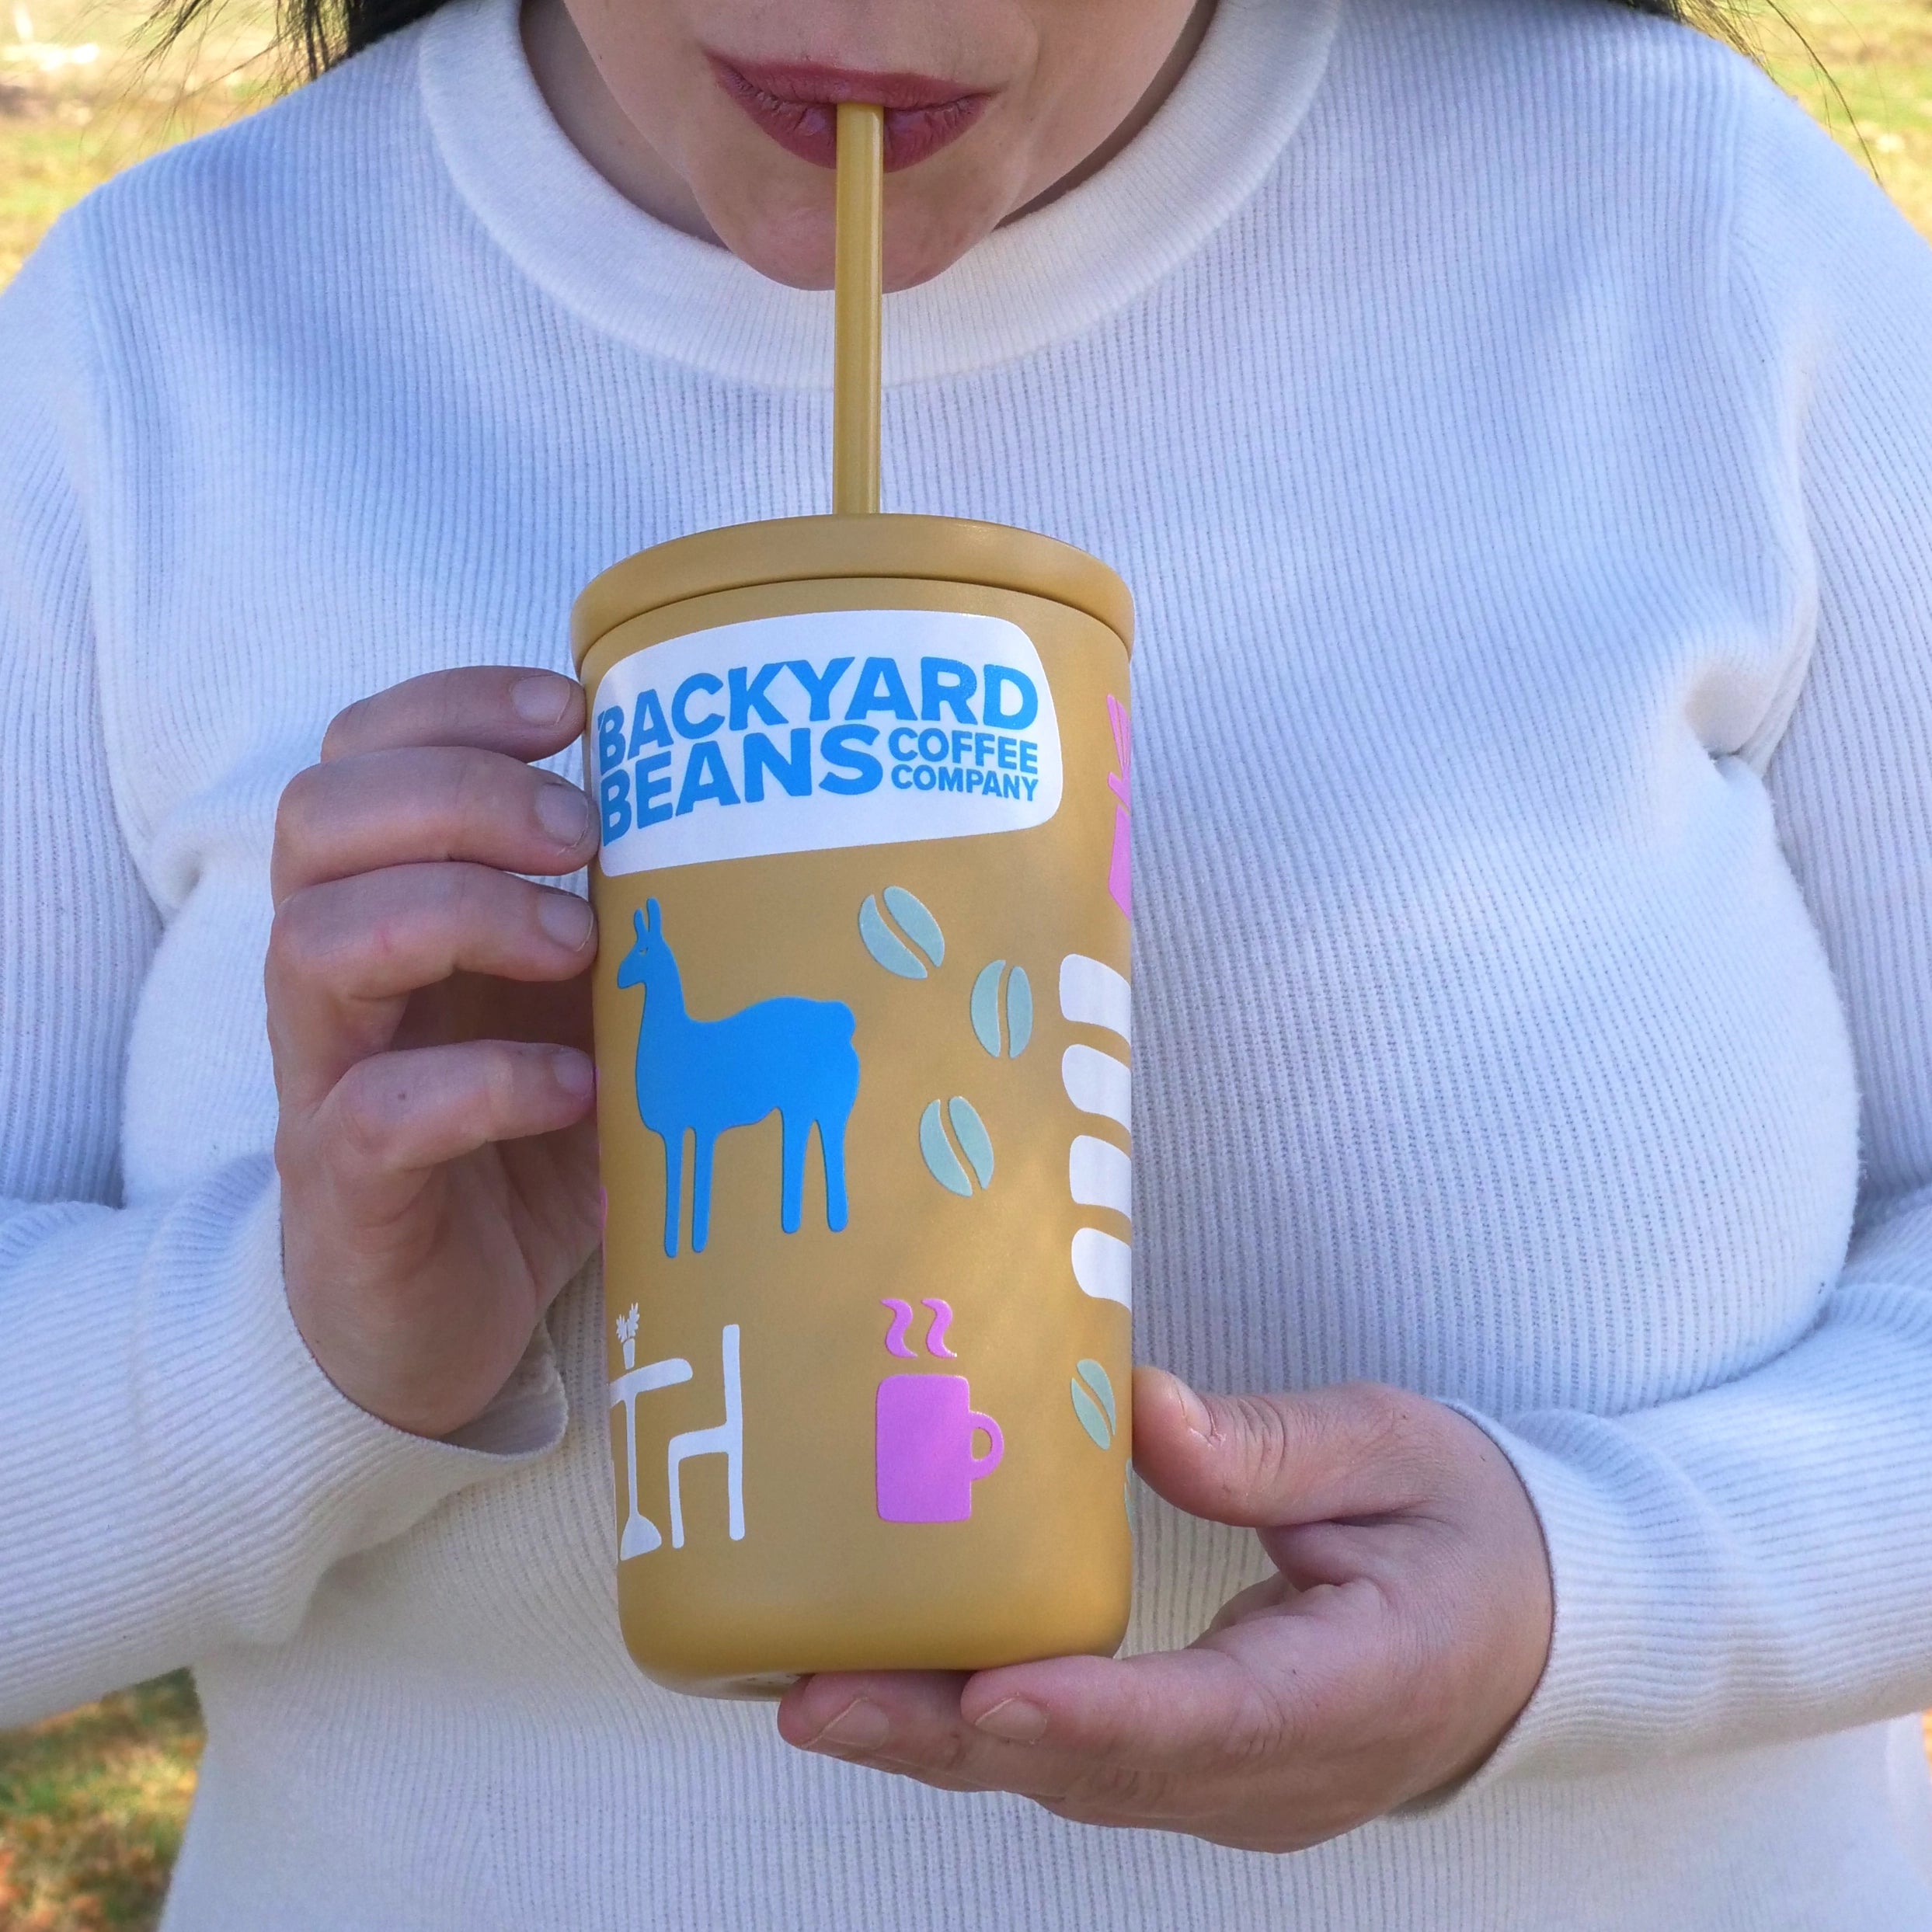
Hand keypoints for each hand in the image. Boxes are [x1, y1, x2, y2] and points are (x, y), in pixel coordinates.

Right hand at [269, 667, 601, 1438]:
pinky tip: (577, 1085)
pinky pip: (380, 1110)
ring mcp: (327, 1078)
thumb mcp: (583, 1005)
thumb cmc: (523, 1134)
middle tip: (582, 834)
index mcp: (386, 902)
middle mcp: (335, 976)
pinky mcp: (349, 1187)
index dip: (452, 707)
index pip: (362, 754)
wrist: (444, 1314)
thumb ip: (619, 915)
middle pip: (319, 819)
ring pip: (317, 943)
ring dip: (461, 915)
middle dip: (459, 795)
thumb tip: (745, 818)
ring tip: (580, 943)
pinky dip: (486, 1081)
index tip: (570, 709)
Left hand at [777, 1370, 1551, 1850]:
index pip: (1206, 1723)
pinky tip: (892, 1692)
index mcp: (1353, 1693)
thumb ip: (1275, 1448)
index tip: (986, 1696)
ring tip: (812, 1692)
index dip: (1088, 1716)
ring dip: (938, 1743)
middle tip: (813, 1701)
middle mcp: (1278, 1773)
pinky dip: (979, 1737)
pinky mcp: (1200, 1772)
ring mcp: (1235, 1789)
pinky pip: (1079, 1765)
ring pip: (1070, 1781)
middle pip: (1098, 1772)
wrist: (1530, 1629)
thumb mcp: (1396, 1452)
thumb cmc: (1467, 1526)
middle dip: (947, 1740)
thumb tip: (1141, 1413)